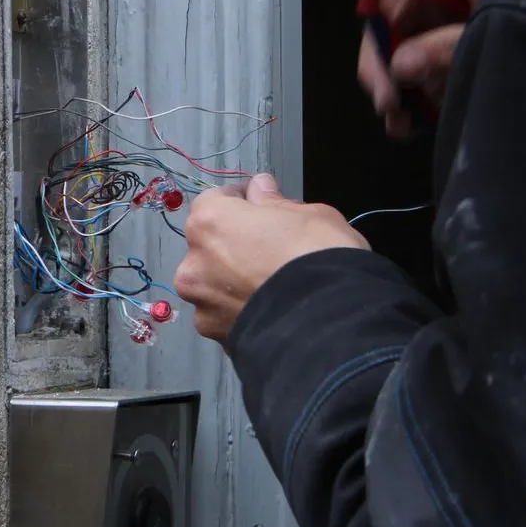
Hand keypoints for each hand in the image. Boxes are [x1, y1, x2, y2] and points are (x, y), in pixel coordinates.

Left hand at [174, 175, 368, 344]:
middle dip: (235, 245)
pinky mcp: (216, 337)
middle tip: (272, 251)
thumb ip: (274, 201)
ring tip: (274, 287)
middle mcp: (194, 264)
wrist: (331, 326)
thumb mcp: (309, 214)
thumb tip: (260, 189)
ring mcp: (202, 305)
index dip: (240, 202)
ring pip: (214, 285)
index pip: (214, 200)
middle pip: (209, 246)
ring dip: (234, 282)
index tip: (261, 206)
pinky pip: (226, 315)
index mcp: (209, 223)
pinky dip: (243, 311)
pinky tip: (273, 310)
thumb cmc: (320, 259)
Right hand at [305, 0, 511, 138]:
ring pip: (400, 43)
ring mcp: (457, 11)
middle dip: (378, 57)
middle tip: (388, 101)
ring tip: (405, 122)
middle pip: (385, 7)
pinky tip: (418, 119)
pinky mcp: (467, 41)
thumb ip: (448, 50)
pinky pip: (424, 62)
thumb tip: (400, 68)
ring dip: (394, 85)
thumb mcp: (506, 29)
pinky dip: (416, 91)